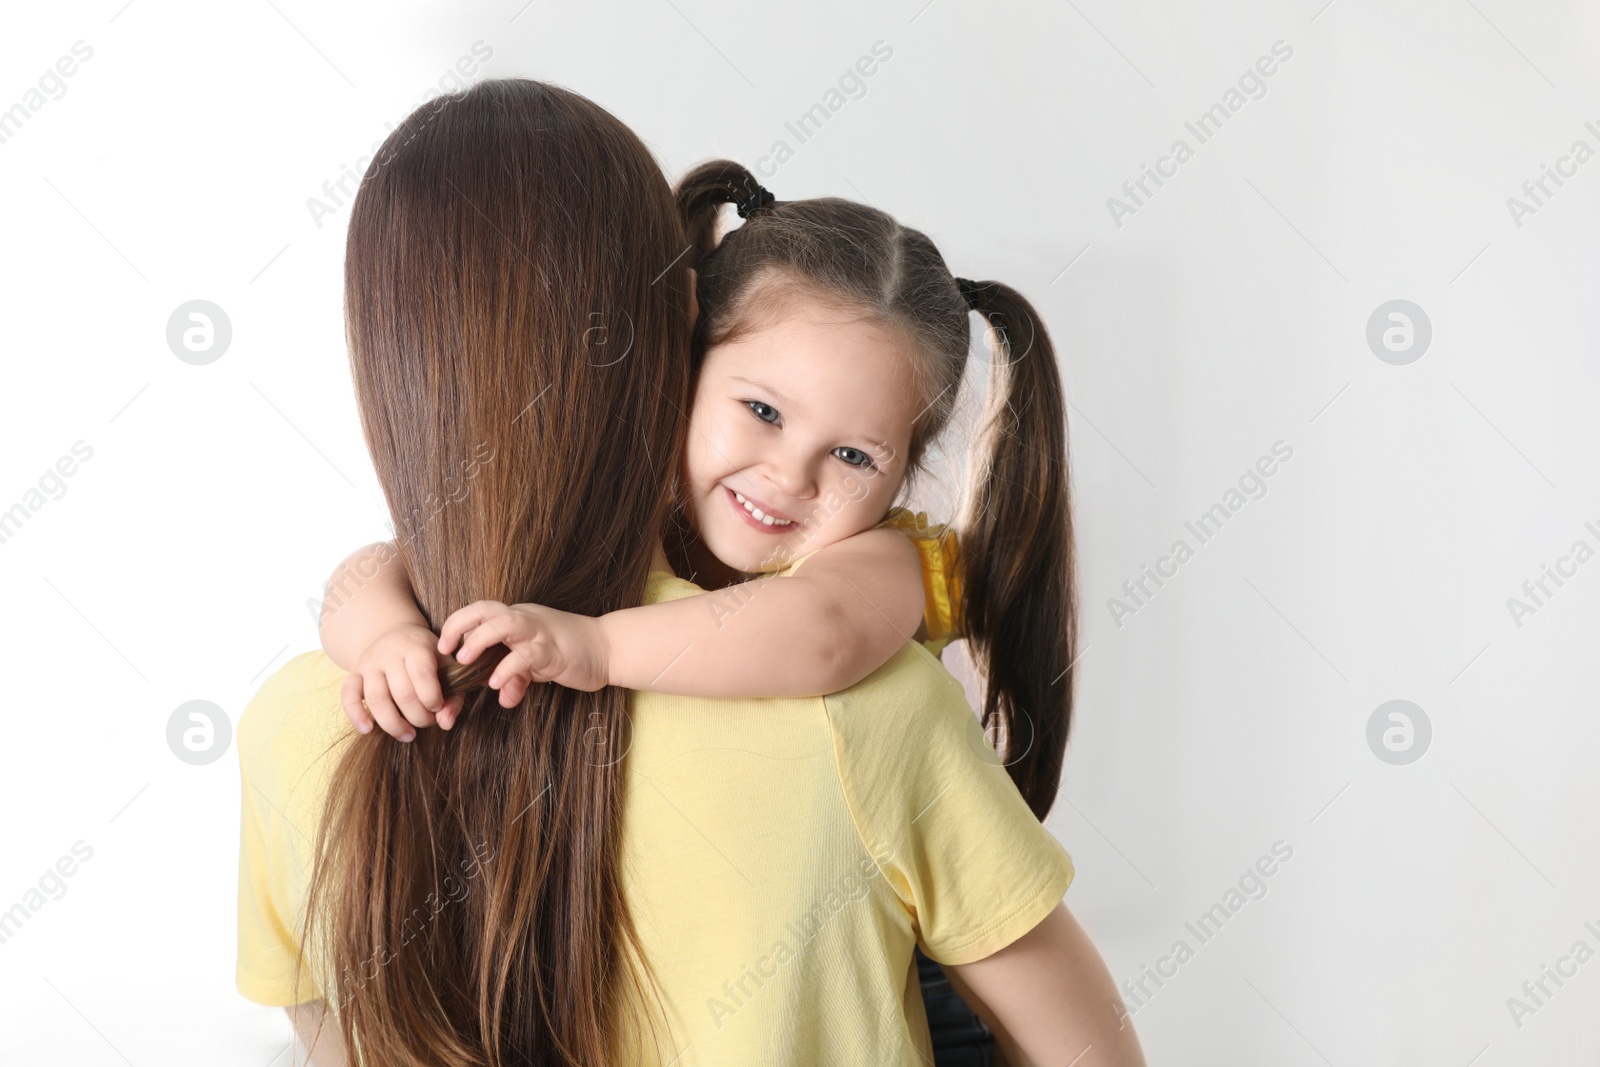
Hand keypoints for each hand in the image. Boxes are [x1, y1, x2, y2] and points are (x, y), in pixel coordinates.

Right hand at [339, 623, 465, 740]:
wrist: (398, 637)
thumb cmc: (429, 658)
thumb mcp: (447, 668)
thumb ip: (453, 696)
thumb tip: (446, 724)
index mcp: (415, 647)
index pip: (421, 673)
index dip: (432, 697)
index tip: (438, 707)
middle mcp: (389, 654)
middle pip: (401, 691)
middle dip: (417, 715)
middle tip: (427, 722)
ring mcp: (369, 664)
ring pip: (375, 698)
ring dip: (392, 723)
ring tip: (408, 736)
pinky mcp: (353, 674)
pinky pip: (348, 695)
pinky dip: (355, 714)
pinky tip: (367, 729)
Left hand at [437, 600, 611, 700]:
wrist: (609, 648)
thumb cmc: (572, 652)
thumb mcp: (537, 666)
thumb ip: (517, 677)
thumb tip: (502, 697)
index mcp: (517, 618)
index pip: (481, 611)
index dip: (458, 624)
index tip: (444, 646)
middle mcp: (525, 619)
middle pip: (485, 609)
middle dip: (459, 625)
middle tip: (446, 650)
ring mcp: (539, 632)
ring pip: (502, 623)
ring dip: (479, 640)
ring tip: (465, 660)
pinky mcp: (552, 650)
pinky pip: (525, 655)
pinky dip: (507, 668)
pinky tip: (497, 684)